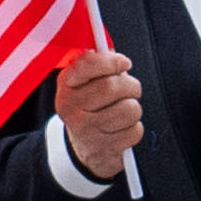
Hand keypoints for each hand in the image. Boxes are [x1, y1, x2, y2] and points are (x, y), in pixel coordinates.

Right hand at [54, 46, 144, 174]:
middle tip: (132, 89)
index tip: (124, 63)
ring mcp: (85, 130)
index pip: (87, 63)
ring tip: (124, 112)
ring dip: (134, 109)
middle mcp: (71, 107)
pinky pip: (134, 131)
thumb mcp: (87, 83)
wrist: (83, 148)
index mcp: (67, 85)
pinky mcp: (102, 148)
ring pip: (129, 109)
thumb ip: (99, 65)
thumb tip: (113, 52)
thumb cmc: (92, 107)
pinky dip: (134, 129)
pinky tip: (122, 129)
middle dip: (131, 86)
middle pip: (112, 86)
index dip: (111, 61)